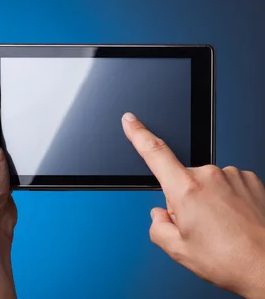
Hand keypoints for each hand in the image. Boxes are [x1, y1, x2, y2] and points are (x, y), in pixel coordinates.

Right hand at [122, 113, 264, 297]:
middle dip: (183, 201)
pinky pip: (227, 185)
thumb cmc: (232, 260)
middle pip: (181, 180)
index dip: (138, 134)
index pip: (155, 153)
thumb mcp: (179, 251)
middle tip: (199, 228)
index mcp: (186, 191)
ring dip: (207, 201)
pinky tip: (234, 220)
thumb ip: (158, 227)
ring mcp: (232, 176)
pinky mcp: (250, 180)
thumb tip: (160, 215)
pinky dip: (226, 200)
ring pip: (205, 184)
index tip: (130, 120)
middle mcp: (209, 177)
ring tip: (222, 228)